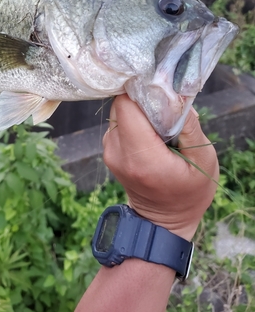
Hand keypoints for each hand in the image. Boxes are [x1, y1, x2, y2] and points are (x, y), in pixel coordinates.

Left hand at [102, 95, 218, 239]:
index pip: (125, 105)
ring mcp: (109, 152)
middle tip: (165, 108)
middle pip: (121, 105)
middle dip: (142, 100)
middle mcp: (118, 152)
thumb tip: (177, 95)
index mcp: (140, 156)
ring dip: (139, 111)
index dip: (141, 90)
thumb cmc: (188, 193)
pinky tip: (152, 134)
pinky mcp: (109, 151)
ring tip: (161, 126)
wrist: (163, 221)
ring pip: (119, 112)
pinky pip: (118, 123)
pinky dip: (134, 121)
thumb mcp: (203, 161)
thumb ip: (189, 127)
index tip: (161, 90)